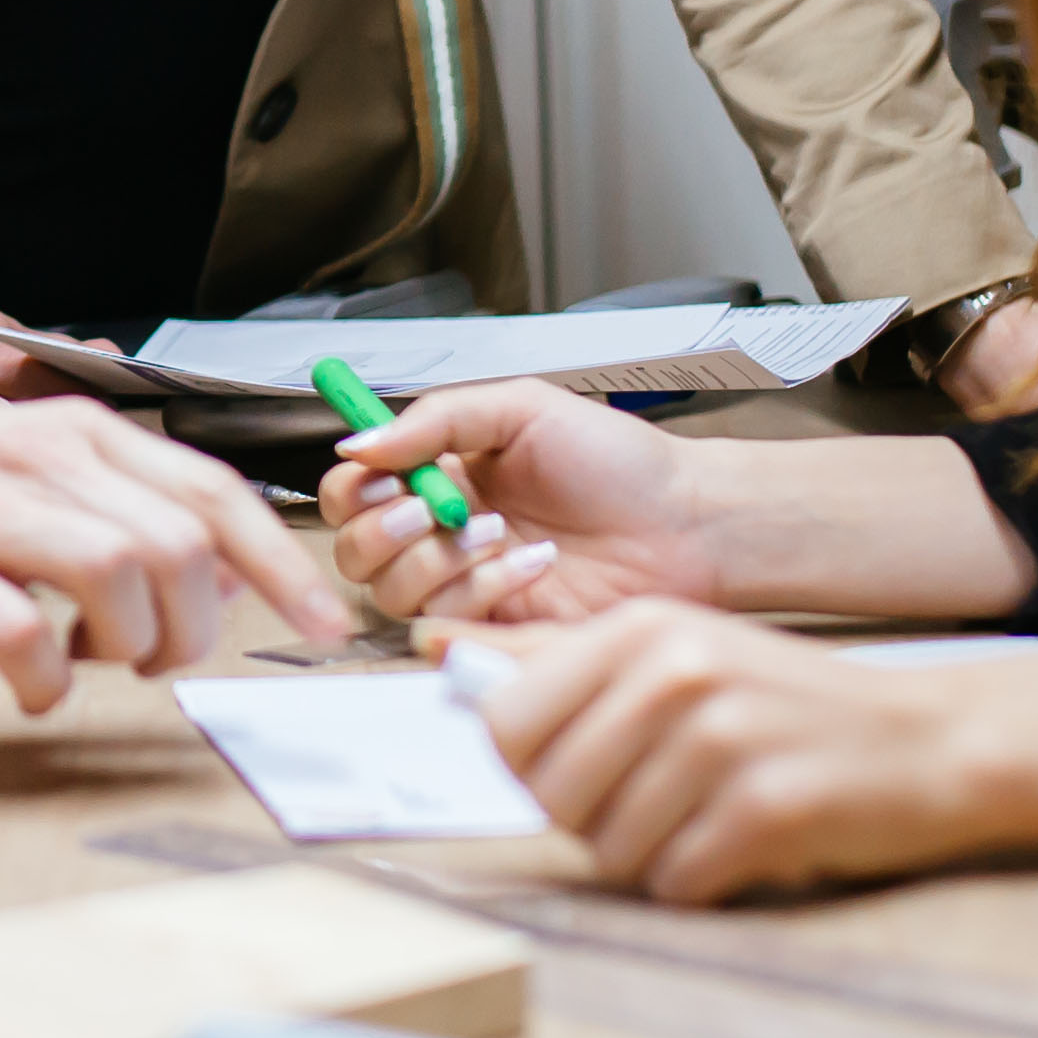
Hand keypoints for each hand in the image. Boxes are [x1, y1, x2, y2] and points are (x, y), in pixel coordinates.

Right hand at [0, 393, 351, 704]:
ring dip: (130, 648)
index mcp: (69, 431)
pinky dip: (48, 679)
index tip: (322, 622)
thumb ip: (105, 506)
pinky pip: (23, 635)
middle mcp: (36, 456)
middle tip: (157, 660)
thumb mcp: (10, 467)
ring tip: (92, 665)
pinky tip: (31, 684)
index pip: (213, 492)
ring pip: (121, 578)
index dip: (282, 565)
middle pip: (182, 544)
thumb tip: (204, 571)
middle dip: (195, 625)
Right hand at [320, 381, 724, 623]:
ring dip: (440, 559)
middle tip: (433, 509)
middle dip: (384, 529)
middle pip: (355, 551)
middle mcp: (442, 533)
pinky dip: (483, 591)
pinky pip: (449, 624)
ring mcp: (466, 585)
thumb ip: (436, 419)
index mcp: (440, 474)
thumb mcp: (522, 408)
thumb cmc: (618, 462)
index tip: (381, 473)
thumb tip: (357, 444)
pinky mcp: (496, 629)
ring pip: (393, 593)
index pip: (354, 489)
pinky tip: (534, 564)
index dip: (353, 485)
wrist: (685, 520)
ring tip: (499, 532)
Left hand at [458, 611, 1037, 901]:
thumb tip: (444, 656)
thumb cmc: (792, 709)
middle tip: (666, 803)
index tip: (589, 773)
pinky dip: (703, 883)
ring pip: (609, 848)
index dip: (536, 772)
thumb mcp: (678, 657)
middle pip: (550, 796)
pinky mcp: (766, 809)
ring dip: (655, 856)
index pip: (507, 725)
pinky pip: (675, 883)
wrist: (933, 742)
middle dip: (596, 822)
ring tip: (712, 819)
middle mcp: (674, 671)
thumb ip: (562, 664)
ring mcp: (722, 739)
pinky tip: (748, 847)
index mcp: (641, 630)